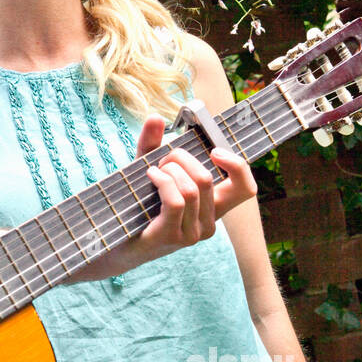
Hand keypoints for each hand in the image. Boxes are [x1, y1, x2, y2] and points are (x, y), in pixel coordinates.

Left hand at [81, 114, 256, 279]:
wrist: (115, 244)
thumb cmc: (138, 207)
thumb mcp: (150, 172)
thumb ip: (153, 145)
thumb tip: (155, 117)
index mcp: (213, 208)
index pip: (246, 189)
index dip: (238, 166)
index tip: (215, 150)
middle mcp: (208, 224)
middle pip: (208, 178)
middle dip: (182, 158)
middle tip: (163, 159)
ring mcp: (191, 234)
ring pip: (191, 187)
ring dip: (168, 170)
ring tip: (153, 171)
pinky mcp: (171, 237)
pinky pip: (176, 200)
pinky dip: (162, 181)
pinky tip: (150, 176)